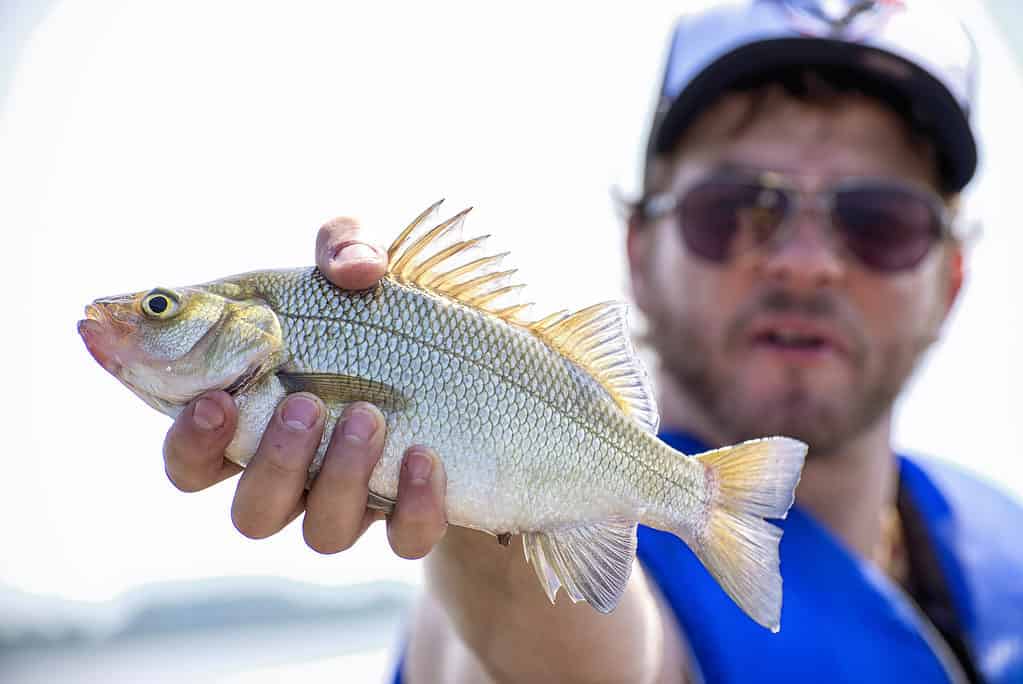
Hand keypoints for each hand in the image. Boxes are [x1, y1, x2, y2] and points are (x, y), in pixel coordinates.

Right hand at [162, 217, 447, 557]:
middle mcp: (297, 477)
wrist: (467, 373)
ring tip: (370, 415)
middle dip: (273, 462)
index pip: (192, 460)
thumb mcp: (361, 267)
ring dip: (340, 475)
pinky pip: (405, 540)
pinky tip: (426, 457)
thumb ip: (344, 245)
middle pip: (252, 513)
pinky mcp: (411, 515)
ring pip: (323, 532)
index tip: (216, 400)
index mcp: (257, 424)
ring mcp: (353, 503)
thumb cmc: (383, 317)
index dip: (190, 442)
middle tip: (304, 403)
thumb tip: (357, 269)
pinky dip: (414, 506)